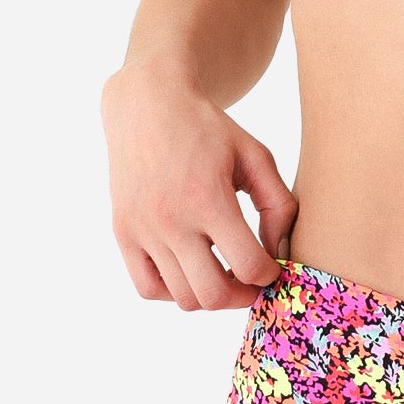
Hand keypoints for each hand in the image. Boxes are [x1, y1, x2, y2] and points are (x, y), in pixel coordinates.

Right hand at [100, 63, 297, 310]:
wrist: (148, 105)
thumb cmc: (208, 129)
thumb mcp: (255, 155)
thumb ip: (278, 204)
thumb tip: (279, 252)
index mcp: (209, 197)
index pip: (248, 265)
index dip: (269, 274)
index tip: (274, 265)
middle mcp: (171, 219)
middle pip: (213, 294)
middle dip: (242, 296)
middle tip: (252, 281)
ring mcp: (143, 230)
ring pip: (182, 297)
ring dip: (210, 295)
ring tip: (224, 273)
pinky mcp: (123, 233)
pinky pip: (148, 288)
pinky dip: (174, 292)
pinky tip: (191, 270)